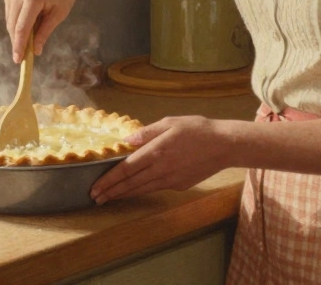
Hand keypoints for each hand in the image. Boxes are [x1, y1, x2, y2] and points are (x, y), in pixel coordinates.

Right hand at [2, 0, 81, 61]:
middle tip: (25, 56)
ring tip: (36, 28)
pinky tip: (30, 16)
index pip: (21, 27)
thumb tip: (35, 51)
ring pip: (9, 20)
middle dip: (18, 42)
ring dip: (18, 31)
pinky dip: (17, 20)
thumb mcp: (59, 13)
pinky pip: (10, 13)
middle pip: (12, 25)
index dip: (19, 46)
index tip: (18, 60)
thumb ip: (45, 32)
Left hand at [89, 116, 236, 204]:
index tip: (95, 188)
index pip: (126, 169)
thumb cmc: (198, 129)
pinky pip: (156, 188)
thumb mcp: (171, 122)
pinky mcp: (180, 185)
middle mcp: (161, 169)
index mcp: (156, 151)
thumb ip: (147, 132)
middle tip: (95, 199)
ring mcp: (171, 180)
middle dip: (111, 192)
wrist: (225, 146)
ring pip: (142, 189)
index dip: (109, 180)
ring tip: (109, 198)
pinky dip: (141, 190)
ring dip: (124, 194)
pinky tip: (134, 190)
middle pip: (131, 184)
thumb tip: (127, 140)